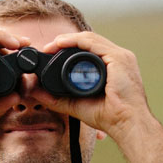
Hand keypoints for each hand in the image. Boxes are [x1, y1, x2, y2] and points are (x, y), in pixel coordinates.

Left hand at [32, 31, 153, 141]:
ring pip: (89, 39)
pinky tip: (61, 43)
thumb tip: (35, 92)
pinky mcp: (119, 58)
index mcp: (113, 67)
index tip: (50, 54)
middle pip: (88, 42)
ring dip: (67, 39)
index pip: (89, 50)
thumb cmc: (110, 117)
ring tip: (51, 45)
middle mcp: (118, 58)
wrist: (127, 124)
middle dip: (66, 42)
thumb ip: (57, 98)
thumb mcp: (78, 104)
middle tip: (47, 49)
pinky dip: (75, 40)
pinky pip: (93, 43)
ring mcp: (120, 56)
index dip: (69, 48)